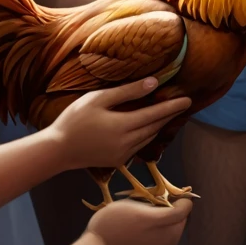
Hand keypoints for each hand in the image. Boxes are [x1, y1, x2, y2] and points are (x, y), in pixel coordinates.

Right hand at [47, 79, 191, 170]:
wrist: (58, 150)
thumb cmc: (74, 119)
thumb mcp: (98, 99)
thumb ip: (127, 92)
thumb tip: (153, 83)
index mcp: (123, 126)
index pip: (155, 114)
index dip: (173, 106)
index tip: (188, 100)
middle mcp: (127, 143)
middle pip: (155, 127)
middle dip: (169, 115)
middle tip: (182, 104)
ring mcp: (123, 155)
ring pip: (149, 138)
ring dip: (159, 125)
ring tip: (169, 113)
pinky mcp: (118, 161)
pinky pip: (139, 146)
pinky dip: (147, 134)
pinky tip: (148, 126)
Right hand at [84, 198, 191, 244]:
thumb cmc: (113, 225)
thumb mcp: (137, 206)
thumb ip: (161, 204)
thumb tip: (179, 204)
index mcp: (169, 227)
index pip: (185, 207)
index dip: (176, 197)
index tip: (162, 192)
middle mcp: (171, 242)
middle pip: (179, 218)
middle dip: (169, 210)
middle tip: (149, 204)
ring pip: (172, 228)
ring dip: (164, 221)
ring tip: (143, 218)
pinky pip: (165, 239)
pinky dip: (159, 232)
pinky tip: (142, 230)